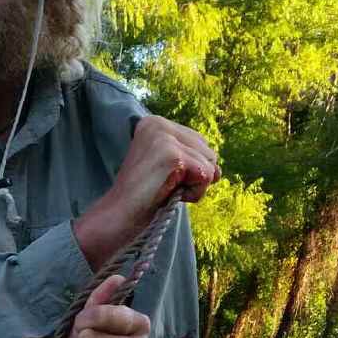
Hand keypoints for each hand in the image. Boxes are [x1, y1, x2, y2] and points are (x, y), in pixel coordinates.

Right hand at [74, 113, 219, 264]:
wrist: (119, 215)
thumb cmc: (143, 196)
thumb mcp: (167, 168)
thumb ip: (190, 157)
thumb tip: (219, 170)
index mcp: (154, 122)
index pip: (199, 141)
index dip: (190, 167)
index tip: (162, 177)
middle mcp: (158, 123)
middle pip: (209, 150)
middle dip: (195, 175)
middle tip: (164, 185)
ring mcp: (164, 137)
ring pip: (210, 164)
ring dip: (194, 186)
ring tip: (166, 189)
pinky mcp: (172, 154)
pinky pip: (206, 176)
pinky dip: (194, 193)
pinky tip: (170, 194)